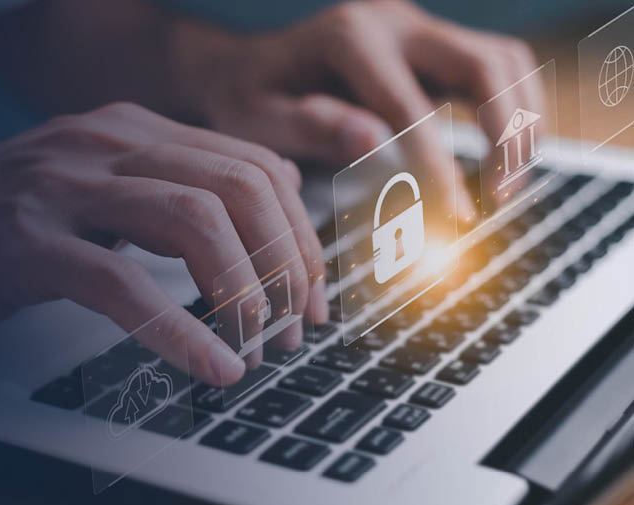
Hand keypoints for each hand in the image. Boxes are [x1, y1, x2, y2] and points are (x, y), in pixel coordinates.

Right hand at [0, 103, 327, 384]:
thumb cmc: (17, 217)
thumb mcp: (110, 189)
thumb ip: (181, 194)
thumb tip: (269, 221)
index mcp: (137, 130)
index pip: (253, 168)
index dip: (299, 233)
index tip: (313, 292)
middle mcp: (108, 143)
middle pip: (240, 187)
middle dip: (286, 263)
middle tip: (295, 325)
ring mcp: (66, 187)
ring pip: (195, 221)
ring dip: (245, 291)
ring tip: (260, 344)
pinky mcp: (28, 242)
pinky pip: (124, 285)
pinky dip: (180, 331)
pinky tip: (213, 366)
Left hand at [171, 0, 540, 219]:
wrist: (246, 65)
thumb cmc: (247, 98)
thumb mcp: (256, 118)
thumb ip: (310, 127)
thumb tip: (375, 143)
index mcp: (349, 38)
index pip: (412, 108)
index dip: (440, 166)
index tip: (456, 218)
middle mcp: (393, 21)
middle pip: (485, 63)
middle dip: (506, 133)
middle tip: (499, 197)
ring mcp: (417, 29)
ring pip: (503, 59)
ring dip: (522, 120)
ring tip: (507, 184)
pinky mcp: (430, 47)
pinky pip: (495, 67)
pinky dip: (513, 110)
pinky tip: (501, 156)